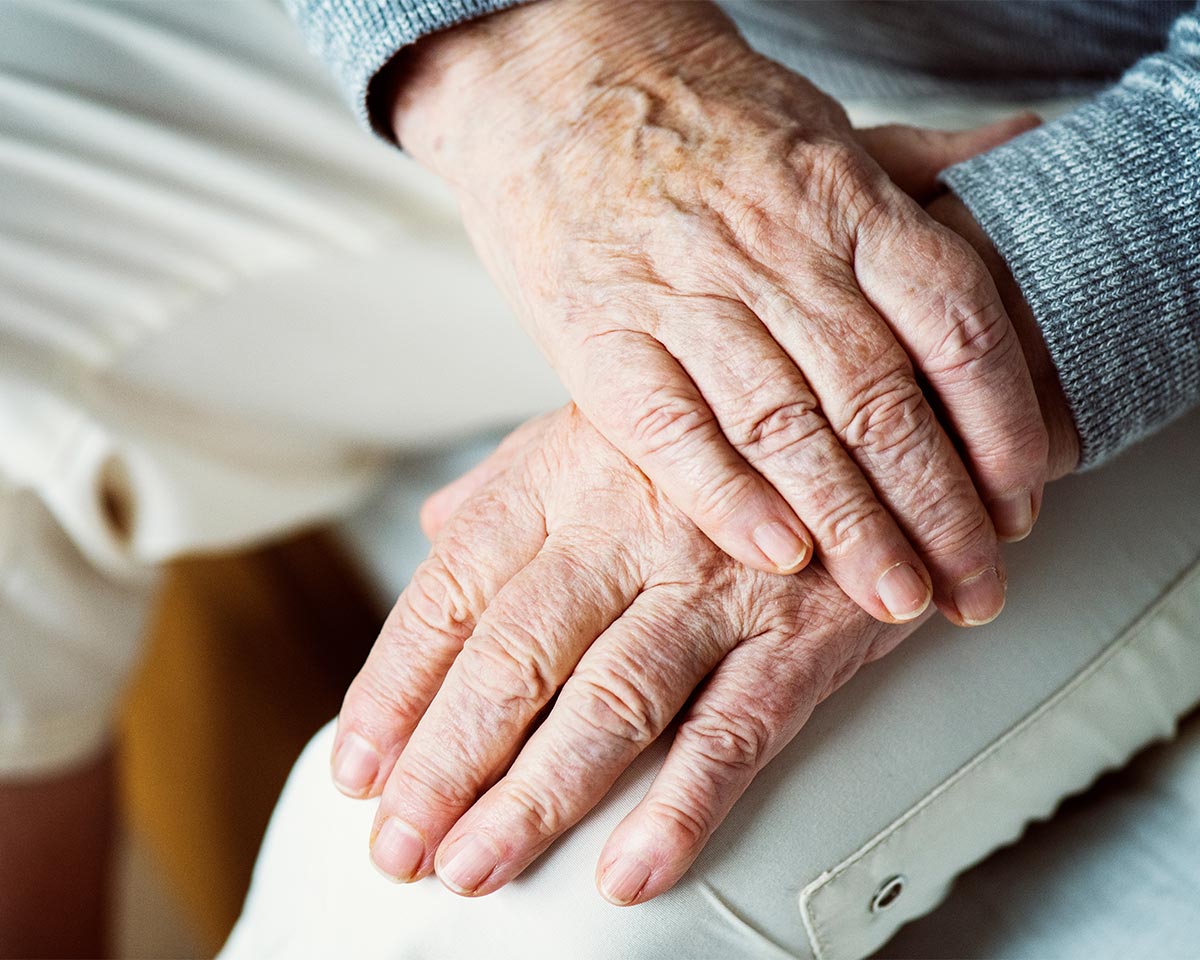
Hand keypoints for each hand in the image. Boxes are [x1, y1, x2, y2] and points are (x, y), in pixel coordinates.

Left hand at [337, 404, 910, 903]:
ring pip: (608, 702)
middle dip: (444, 762)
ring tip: (473, 868)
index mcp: (563, 476)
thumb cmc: (722, 435)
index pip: (452, 590)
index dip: (395, 684)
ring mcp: (716, 581)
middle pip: (513, 657)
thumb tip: (433, 529)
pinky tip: (627, 871)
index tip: (359, 766)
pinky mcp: (802, 634)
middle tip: (399, 844)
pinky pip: (733, 732)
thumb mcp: (605, 425)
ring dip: (534, 799)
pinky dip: (680, 809)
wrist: (877, 417)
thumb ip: (515, 482)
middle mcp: (626, 525)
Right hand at [385, 0, 1050, 626]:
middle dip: (938, 507)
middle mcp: (774, 250)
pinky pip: (671, 426)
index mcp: (844, 200)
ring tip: (895, 597)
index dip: (1001, 425)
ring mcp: (684, 293)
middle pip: (881, 398)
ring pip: (787, 426)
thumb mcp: (819, 126)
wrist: (554, 82)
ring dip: (850, 523)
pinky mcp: (600, 334)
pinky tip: (775, 553)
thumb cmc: (693, 120)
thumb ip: (914, 164)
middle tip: (973, 586)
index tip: (1019, 502)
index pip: (953, 325)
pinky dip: (726, 495)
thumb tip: (1016, 142)